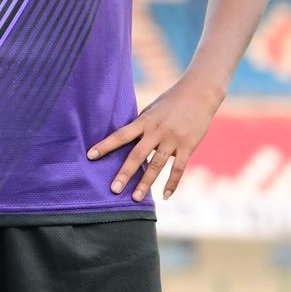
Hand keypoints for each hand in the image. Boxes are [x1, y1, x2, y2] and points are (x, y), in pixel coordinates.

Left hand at [87, 76, 221, 202]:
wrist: (200, 93)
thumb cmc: (172, 101)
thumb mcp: (152, 109)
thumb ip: (141, 126)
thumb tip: (127, 142)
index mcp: (145, 121)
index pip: (121, 135)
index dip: (105, 145)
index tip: (90, 156)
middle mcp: (157, 131)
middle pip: (137, 154)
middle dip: (125, 173)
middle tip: (114, 189)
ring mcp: (173, 139)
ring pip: (156, 164)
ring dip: (145, 183)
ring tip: (136, 198)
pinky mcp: (188, 146)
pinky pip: (178, 168)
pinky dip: (172, 183)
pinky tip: (166, 196)